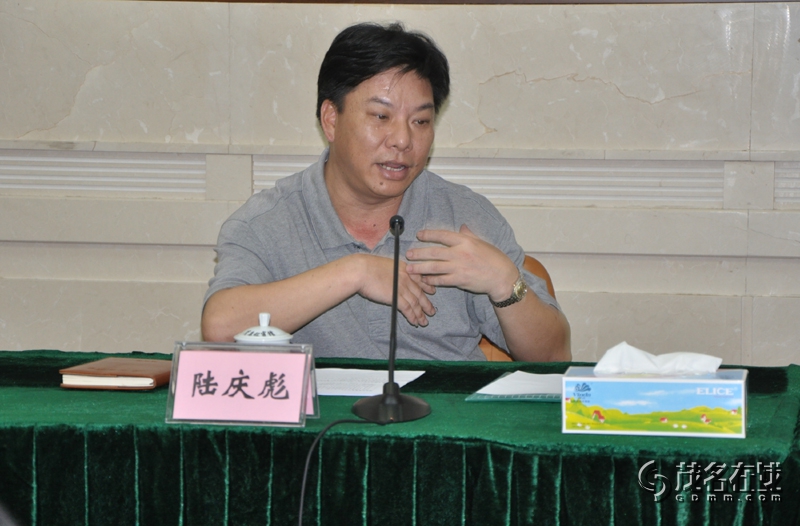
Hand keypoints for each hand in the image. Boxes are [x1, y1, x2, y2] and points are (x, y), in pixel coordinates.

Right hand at [354, 254, 436, 325]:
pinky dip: (412, 316)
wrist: (361, 270)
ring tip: (424, 322)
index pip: (419, 278)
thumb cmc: (366, 266)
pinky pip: (407, 309)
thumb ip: (393, 272)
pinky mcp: (396, 296)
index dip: (427, 286)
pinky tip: (414, 322)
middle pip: (420, 293)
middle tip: (432, 311)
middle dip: (427, 304)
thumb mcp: (384, 265)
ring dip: (421, 314)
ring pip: (415, 303)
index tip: (432, 291)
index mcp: (404, 268)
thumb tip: (391, 279)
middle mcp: (406, 277)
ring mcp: (402, 287)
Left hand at [404, 225, 518, 302]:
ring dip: (420, 268)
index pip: (443, 235)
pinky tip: (424, 279)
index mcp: (465, 241)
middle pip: (434, 252)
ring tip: (409, 268)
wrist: (502, 277)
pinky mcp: (460, 280)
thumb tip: (462, 226)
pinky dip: (431, 280)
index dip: (429, 234)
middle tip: (408, 254)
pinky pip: (441, 280)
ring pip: (434, 267)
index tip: (419, 234)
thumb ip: (469, 235)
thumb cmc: (494, 259)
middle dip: (419, 253)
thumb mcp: (482, 242)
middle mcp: (460, 253)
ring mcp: (459, 267)